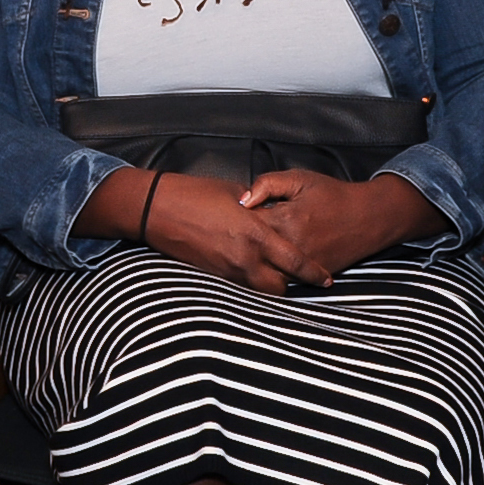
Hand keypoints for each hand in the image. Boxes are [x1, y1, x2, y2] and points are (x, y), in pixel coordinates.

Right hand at [134, 175, 321, 293]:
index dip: (313, 273)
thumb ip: (260, 207)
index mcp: (255, 233)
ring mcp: (227, 269)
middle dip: (292, 285)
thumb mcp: (236, 193)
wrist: (158, 208)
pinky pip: (240, 286)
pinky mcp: (212, 274)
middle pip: (280, 287)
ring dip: (270, 285)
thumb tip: (271, 213)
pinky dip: (249, 282)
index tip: (326, 278)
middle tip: (299, 278)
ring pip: (260, 291)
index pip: (294, 261)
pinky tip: (250, 271)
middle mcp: (244, 257)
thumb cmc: (196, 193)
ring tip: (276, 276)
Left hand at [231, 169, 434, 286]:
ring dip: (249, 266)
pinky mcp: (311, 276)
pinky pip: (283, 282)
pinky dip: (269, 278)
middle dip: (236, 247)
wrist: (368, 217)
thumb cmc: (331, 195)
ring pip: (264, 272)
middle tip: (225, 241)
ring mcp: (302, 264)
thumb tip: (242, 200)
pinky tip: (257, 271)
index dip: (232, 222)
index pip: (246, 225)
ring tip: (236, 258)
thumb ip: (267, 184)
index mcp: (285, 218)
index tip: (224, 220)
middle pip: (251, 252)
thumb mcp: (299, 179)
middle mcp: (291, 245)